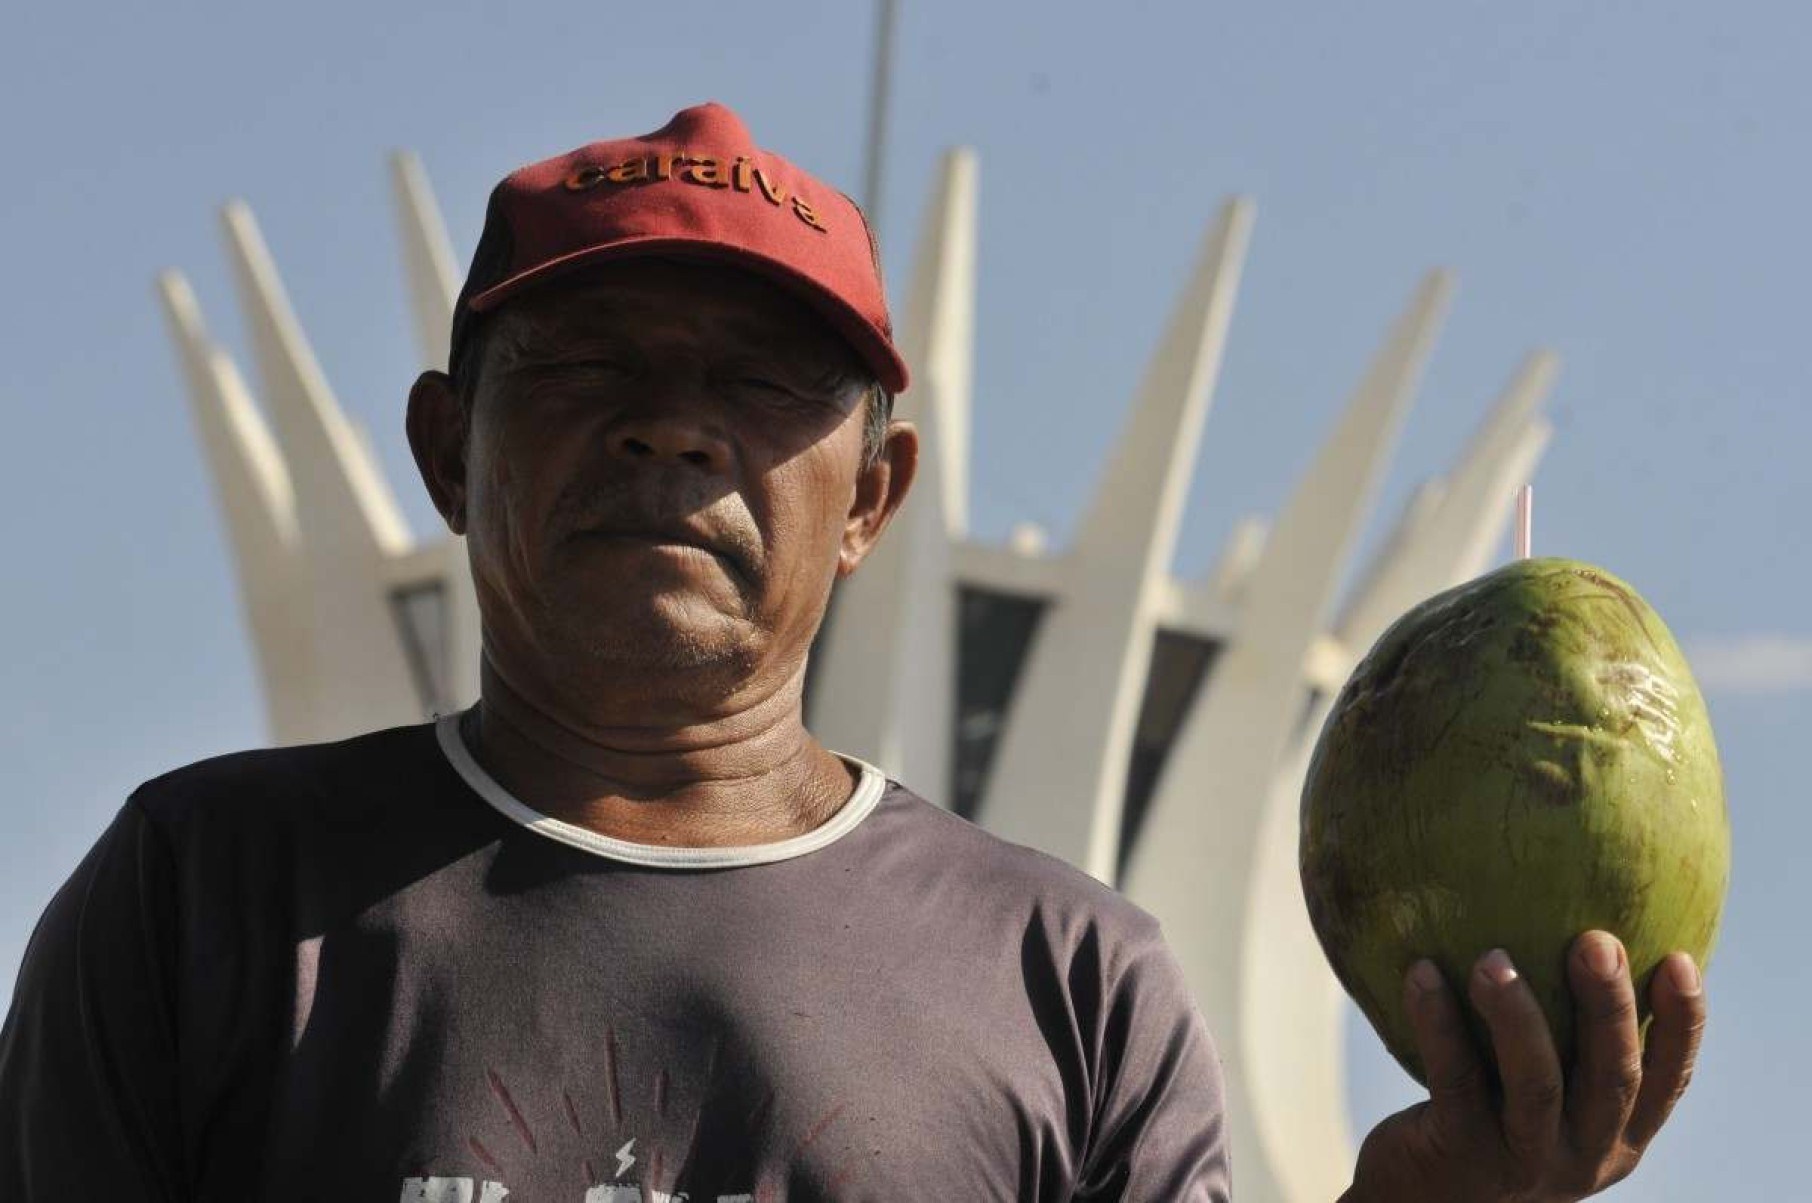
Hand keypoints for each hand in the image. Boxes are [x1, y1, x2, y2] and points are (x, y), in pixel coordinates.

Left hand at [1342, 931, 1706, 1201]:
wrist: (1420, 1200)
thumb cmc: (1485, 1121)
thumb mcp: (1537, 1090)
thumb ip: (1564, 1034)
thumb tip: (1566, 915)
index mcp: (1616, 1134)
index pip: (1668, 1081)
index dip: (1683, 1024)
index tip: (1682, 959)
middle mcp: (1583, 1154)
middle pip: (1612, 1078)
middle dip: (1609, 1008)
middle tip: (1597, 941)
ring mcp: (1525, 1160)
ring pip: (1536, 1083)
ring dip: (1517, 1015)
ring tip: (1492, 957)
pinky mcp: (1463, 1154)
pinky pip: (1455, 1079)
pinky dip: (1439, 1022)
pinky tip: (1421, 972)